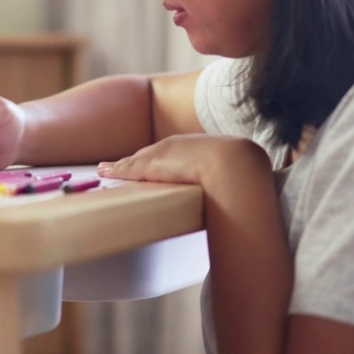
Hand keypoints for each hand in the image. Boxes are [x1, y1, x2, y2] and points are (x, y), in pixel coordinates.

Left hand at [97, 134, 269, 185]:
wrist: (233, 165)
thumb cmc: (239, 173)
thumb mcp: (235, 173)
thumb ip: (234, 185)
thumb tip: (248, 206)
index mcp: (195, 148)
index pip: (170, 153)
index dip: (157, 159)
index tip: (147, 163)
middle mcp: (176, 147)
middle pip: (149, 154)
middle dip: (134, 160)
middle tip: (118, 165)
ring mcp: (162, 156)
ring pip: (135, 161)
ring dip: (120, 166)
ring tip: (105, 169)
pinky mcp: (151, 167)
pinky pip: (128, 169)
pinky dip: (115, 170)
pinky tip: (104, 172)